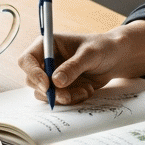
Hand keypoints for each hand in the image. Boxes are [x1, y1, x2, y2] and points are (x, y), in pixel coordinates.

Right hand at [15, 20, 144, 105]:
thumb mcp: (90, 54)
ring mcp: (52, 75)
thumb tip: (55, 81)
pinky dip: (72, 99)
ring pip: (45, 93)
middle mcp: (45, 61)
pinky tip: (87, 91)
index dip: (33, 73)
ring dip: (63, 97)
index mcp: (46, 45)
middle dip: (50, 91)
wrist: (116, 58)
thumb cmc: (103, 48)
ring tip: (85, 91)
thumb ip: (73, 67)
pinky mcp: (62, 87)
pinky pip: (59, 100)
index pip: (27, 60)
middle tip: (67, 96)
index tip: (47, 85)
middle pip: (32, 80)